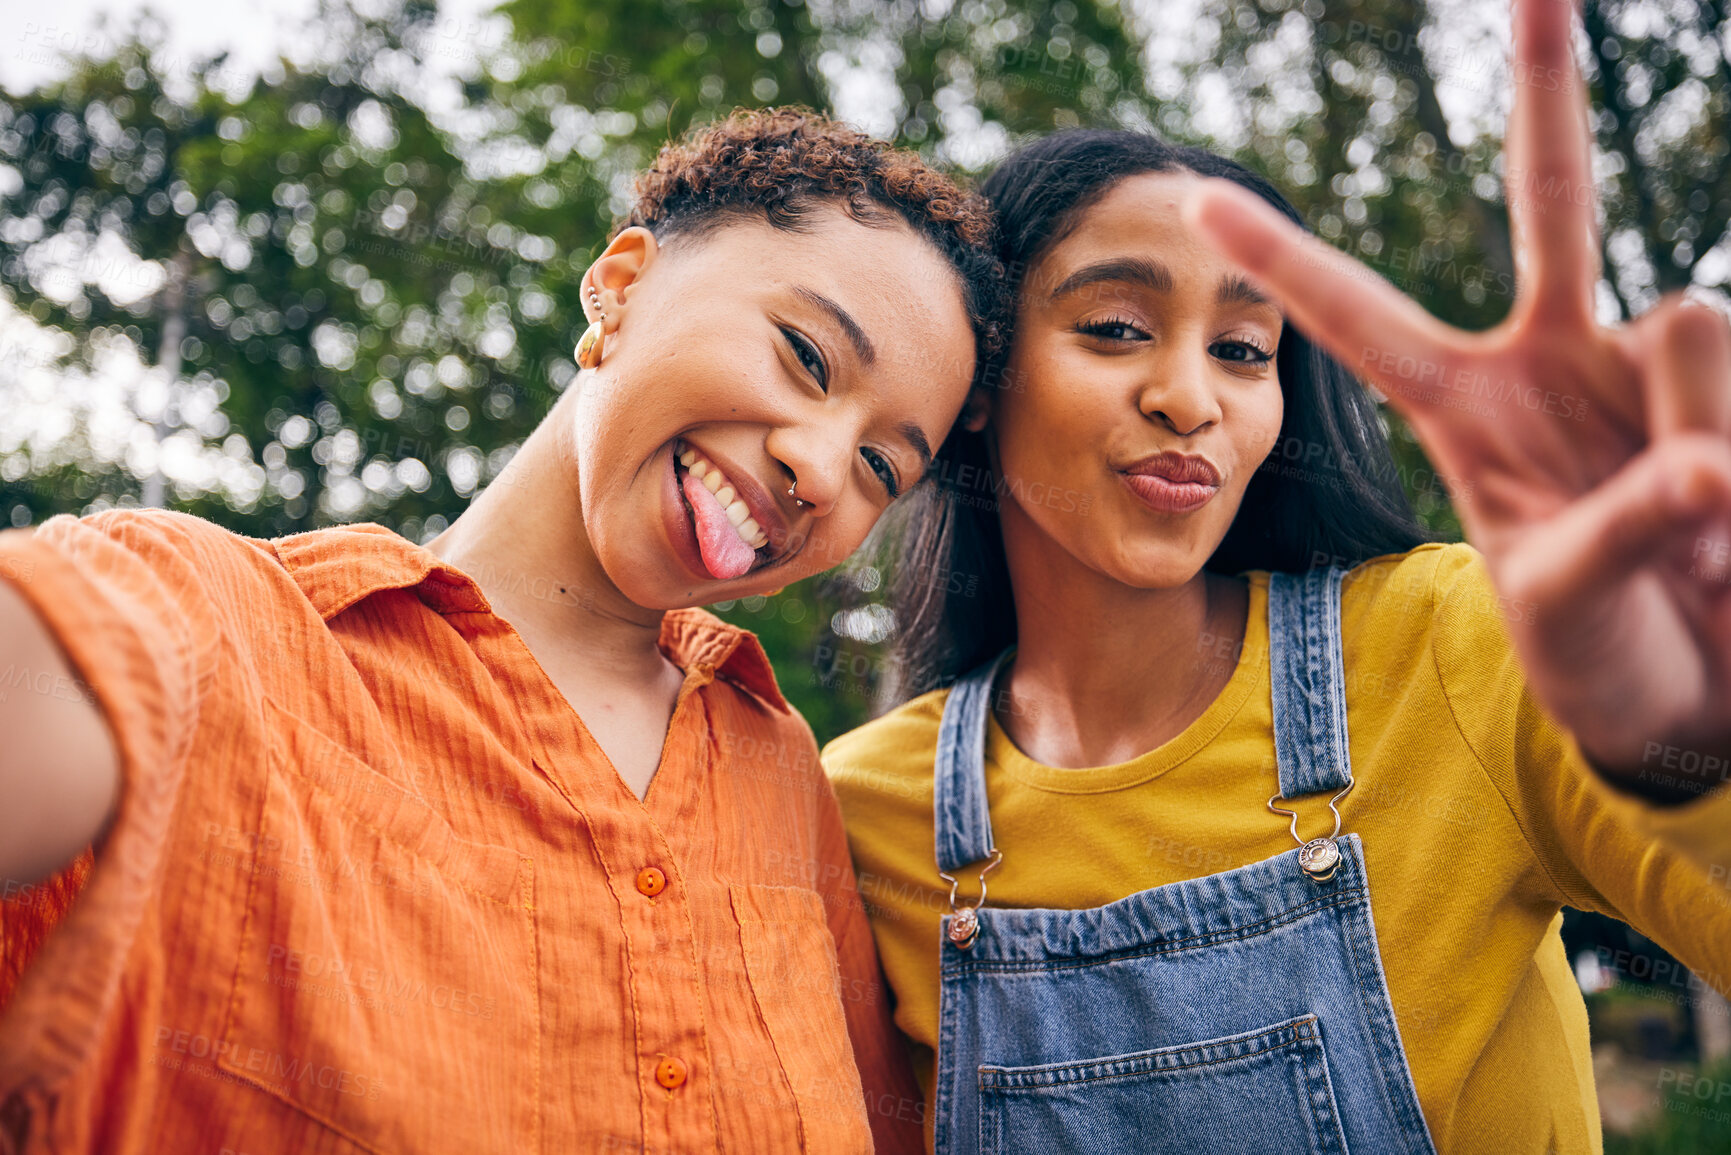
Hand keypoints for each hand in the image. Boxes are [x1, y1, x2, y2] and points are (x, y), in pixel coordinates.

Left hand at [1184, 0, 1730, 800]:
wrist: (1700, 687)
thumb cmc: (1601, 651)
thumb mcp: (1569, 604)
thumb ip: (1618, 530)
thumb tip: (1703, 465)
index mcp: (1464, 407)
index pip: (1359, 317)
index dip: (1285, 260)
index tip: (1198, 199)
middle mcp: (1555, 356)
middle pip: (1551, 196)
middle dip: (1544, 82)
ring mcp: (1647, 359)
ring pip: (1692, 328)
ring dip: (1700, 447)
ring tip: (1702, 558)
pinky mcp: (1727, 382)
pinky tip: (1730, 536)